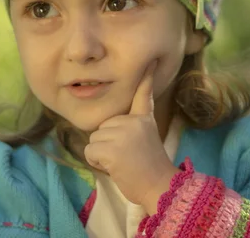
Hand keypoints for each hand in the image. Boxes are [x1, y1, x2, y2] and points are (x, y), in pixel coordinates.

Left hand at [84, 60, 178, 213]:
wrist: (159, 187)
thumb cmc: (151, 171)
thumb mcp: (145, 141)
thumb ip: (129, 129)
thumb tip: (108, 127)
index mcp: (143, 119)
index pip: (143, 94)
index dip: (146, 77)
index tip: (151, 61)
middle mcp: (133, 121)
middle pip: (103, 126)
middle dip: (108, 144)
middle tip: (127, 157)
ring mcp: (122, 133)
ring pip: (94, 139)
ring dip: (102, 154)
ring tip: (123, 163)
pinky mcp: (110, 148)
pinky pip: (90, 151)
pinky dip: (97, 163)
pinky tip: (115, 168)